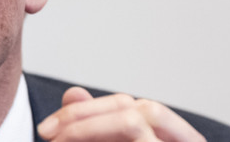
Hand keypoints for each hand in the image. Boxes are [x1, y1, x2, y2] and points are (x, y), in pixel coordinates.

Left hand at [37, 87, 205, 140]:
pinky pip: (136, 136)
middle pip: (137, 106)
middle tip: (46, 134)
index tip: (47, 129)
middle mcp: (183, 139)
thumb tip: (73, 93)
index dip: (84, 112)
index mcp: (168, 136)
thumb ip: (91, 127)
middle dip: (84, 116)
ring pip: (134, 119)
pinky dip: (95, 135)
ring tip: (57, 141)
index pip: (129, 106)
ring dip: (87, 127)